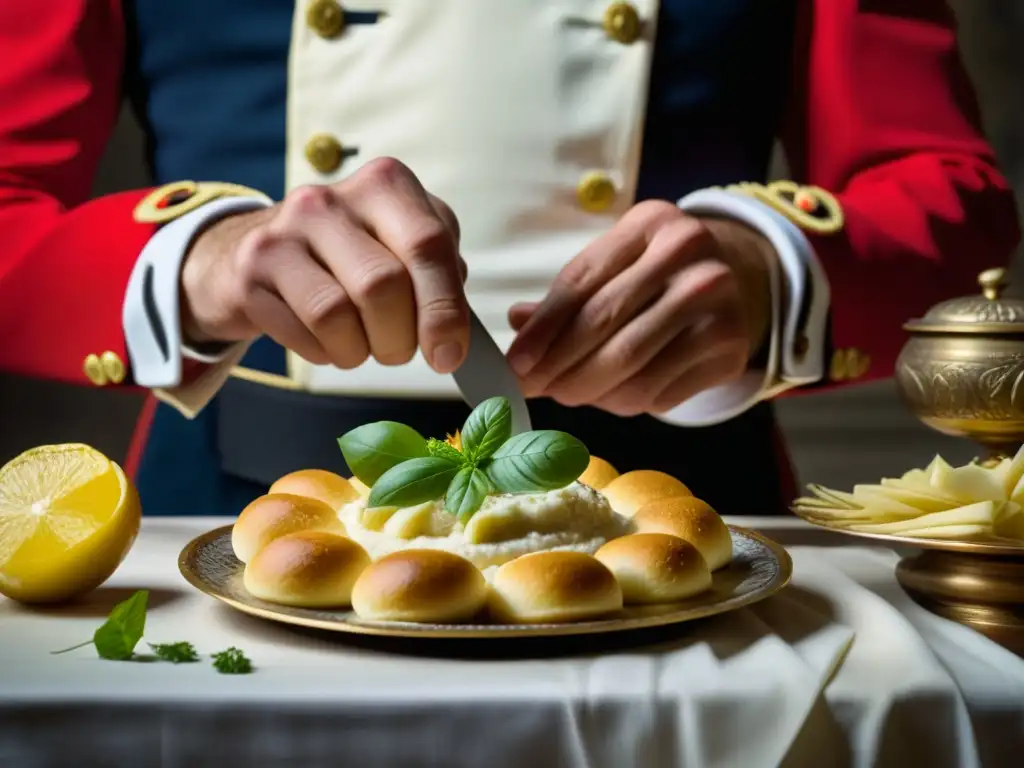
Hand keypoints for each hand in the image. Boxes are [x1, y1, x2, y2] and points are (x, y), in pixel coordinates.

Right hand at [180, 158, 469, 372]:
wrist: (254, 254)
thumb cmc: (349, 256)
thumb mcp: (402, 246)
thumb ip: (440, 274)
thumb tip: (457, 332)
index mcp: (385, 185)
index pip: (428, 246)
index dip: (444, 309)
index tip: (449, 354)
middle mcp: (331, 199)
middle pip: (383, 285)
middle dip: (400, 337)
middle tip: (398, 350)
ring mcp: (284, 232)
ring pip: (337, 313)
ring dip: (360, 350)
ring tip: (361, 346)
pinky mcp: (251, 271)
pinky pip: (303, 332)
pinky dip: (326, 352)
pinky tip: (326, 339)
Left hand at [505, 200, 775, 415]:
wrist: (743, 277)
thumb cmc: (660, 272)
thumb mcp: (619, 263)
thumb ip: (570, 294)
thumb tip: (517, 322)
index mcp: (648, 223)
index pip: (581, 282)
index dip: (542, 329)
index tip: (515, 364)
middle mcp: (687, 253)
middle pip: (603, 324)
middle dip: (557, 366)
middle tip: (533, 389)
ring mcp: (715, 300)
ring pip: (629, 366)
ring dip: (586, 390)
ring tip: (567, 394)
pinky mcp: (728, 346)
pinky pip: (657, 391)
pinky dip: (622, 402)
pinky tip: (611, 396)